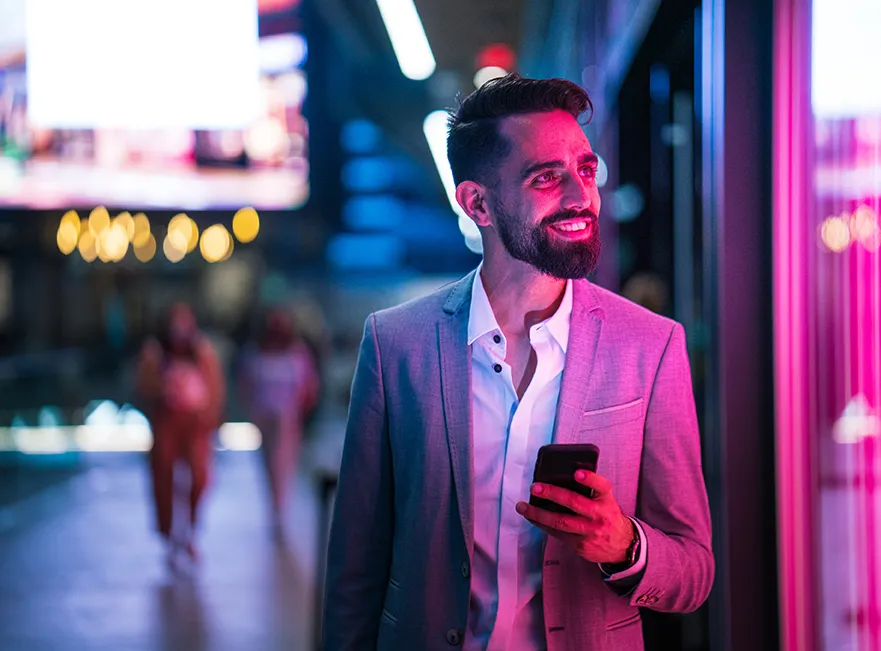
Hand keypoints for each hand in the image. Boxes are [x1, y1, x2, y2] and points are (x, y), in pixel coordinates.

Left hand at [515, 470, 632, 564]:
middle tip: (535, 487)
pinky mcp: (580, 545)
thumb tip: (560, 477)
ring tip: (522, 506)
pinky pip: (557, 534)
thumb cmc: (607, 517)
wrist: (622, 546)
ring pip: (561, 522)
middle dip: (552, 493)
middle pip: (575, 503)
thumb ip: (590, 491)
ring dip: (538, 513)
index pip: (602, 487)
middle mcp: (599, 516)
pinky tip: (531, 517)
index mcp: (607, 501)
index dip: (590, 479)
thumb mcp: (606, 501)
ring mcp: (589, 532)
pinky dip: (541, 524)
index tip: (576, 473)